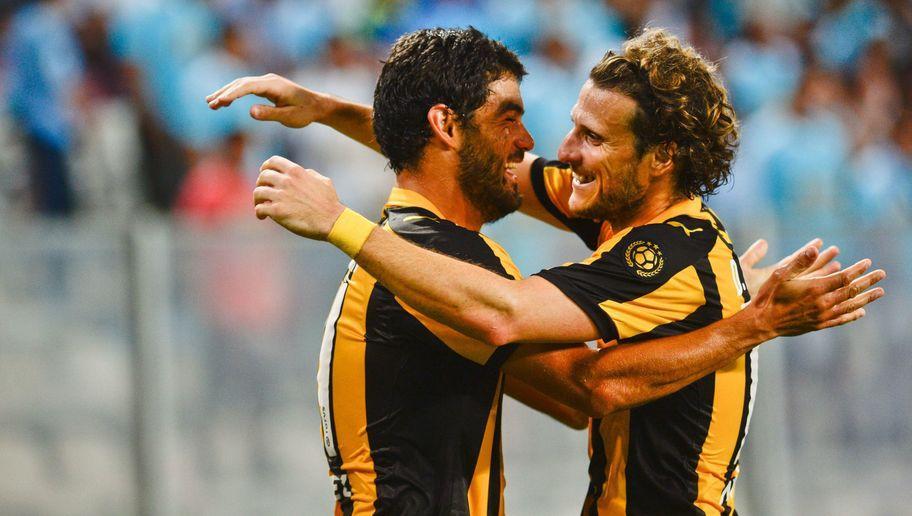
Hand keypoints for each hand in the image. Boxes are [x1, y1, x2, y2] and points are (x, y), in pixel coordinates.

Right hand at [206, 73, 330, 127]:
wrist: (317, 105)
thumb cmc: (305, 112)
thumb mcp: (289, 117)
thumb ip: (270, 114)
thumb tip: (250, 111)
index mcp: (274, 85)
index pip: (248, 86)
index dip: (233, 94)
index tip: (220, 102)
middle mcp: (269, 80)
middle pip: (241, 83)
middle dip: (225, 92)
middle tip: (210, 104)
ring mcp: (267, 82)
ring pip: (242, 84)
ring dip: (226, 92)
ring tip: (211, 103)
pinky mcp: (266, 86)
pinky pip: (247, 87)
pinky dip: (234, 93)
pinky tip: (225, 102)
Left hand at [253, 155, 345, 238]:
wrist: (331, 221)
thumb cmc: (330, 203)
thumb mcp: (323, 181)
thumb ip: (310, 174)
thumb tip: (304, 172)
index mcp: (296, 172)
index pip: (273, 161)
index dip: (265, 166)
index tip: (264, 172)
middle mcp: (286, 181)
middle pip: (262, 176)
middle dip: (261, 184)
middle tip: (263, 193)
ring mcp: (280, 196)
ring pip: (258, 192)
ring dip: (257, 199)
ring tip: (261, 205)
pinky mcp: (277, 211)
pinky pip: (259, 209)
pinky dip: (259, 212)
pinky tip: (262, 217)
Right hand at [744, 244, 885, 338]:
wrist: (762, 323)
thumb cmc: (769, 296)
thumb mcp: (780, 274)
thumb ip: (799, 262)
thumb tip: (814, 247)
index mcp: (815, 289)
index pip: (843, 278)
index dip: (857, 270)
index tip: (867, 262)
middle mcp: (822, 303)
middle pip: (851, 291)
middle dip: (868, 281)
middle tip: (882, 274)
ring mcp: (822, 316)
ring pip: (849, 306)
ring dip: (866, 298)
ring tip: (880, 292)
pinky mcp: (818, 325)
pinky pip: (841, 319)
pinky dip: (852, 314)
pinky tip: (861, 312)